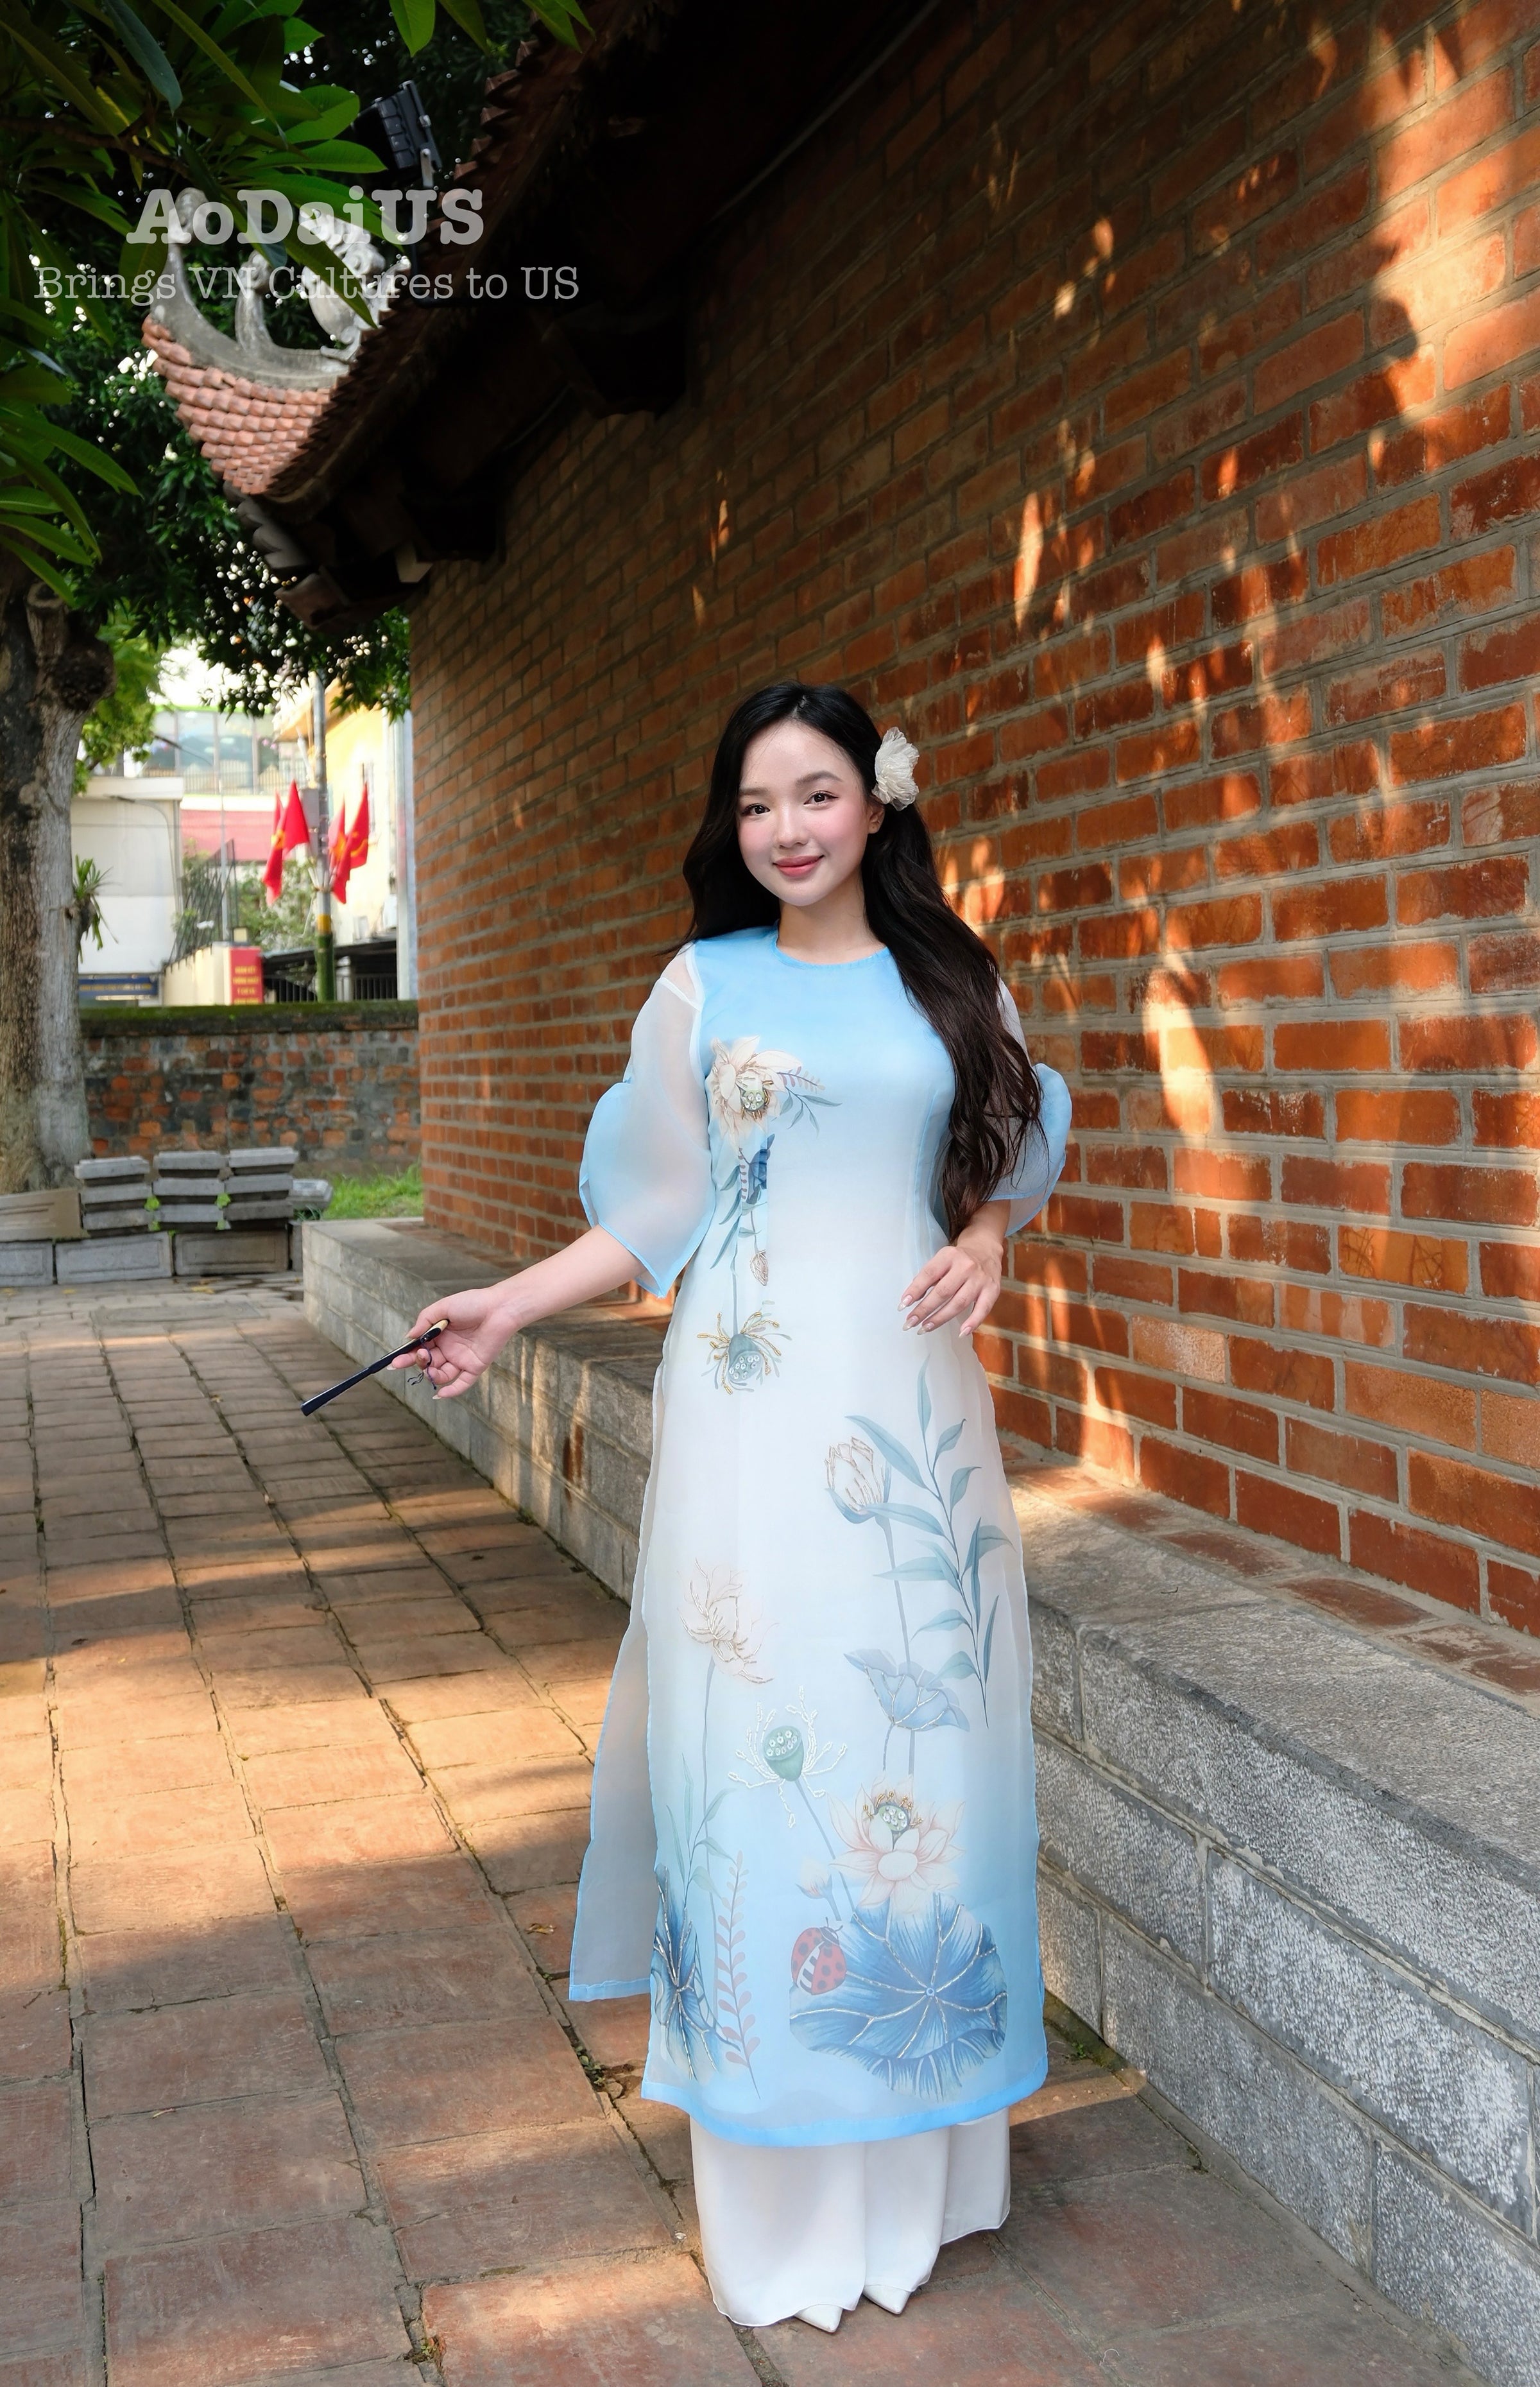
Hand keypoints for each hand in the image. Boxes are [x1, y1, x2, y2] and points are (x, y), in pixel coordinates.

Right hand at [390, 1285, 519, 1398]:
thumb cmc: (472, 1303)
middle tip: (416, 1358)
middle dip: (418, 1363)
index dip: (407, 1355)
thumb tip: (408, 1337)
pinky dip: (451, 1391)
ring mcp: (461, 1359)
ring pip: (441, 1374)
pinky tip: (440, 1394)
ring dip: (432, 1375)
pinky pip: (462, 1383)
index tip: (394, 1361)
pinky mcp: (475, 1366)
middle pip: (428, 1363)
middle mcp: (449, 1349)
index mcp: (440, 1334)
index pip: (419, 1348)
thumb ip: (424, 1321)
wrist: (499, 1307)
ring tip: (430, 1367)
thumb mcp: (443, 1307)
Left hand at [900, 1211, 1005, 1337]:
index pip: (929, 1274)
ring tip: (925, 1328)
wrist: (986, 1250)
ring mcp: (980, 1280)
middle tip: (910, 1322)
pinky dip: (972, 1322)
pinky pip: (982, 1310)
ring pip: (958, 1303)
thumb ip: (928, 1277)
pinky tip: (961, 1332)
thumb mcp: (942, 1260)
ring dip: (940, 1318)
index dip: (915, 1290)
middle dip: (924, 1309)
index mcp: (949, 1256)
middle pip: (943, 1292)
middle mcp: (966, 1267)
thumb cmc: (958, 1259)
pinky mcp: (992, 1291)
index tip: (903, 1305)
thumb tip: (911, 1299)